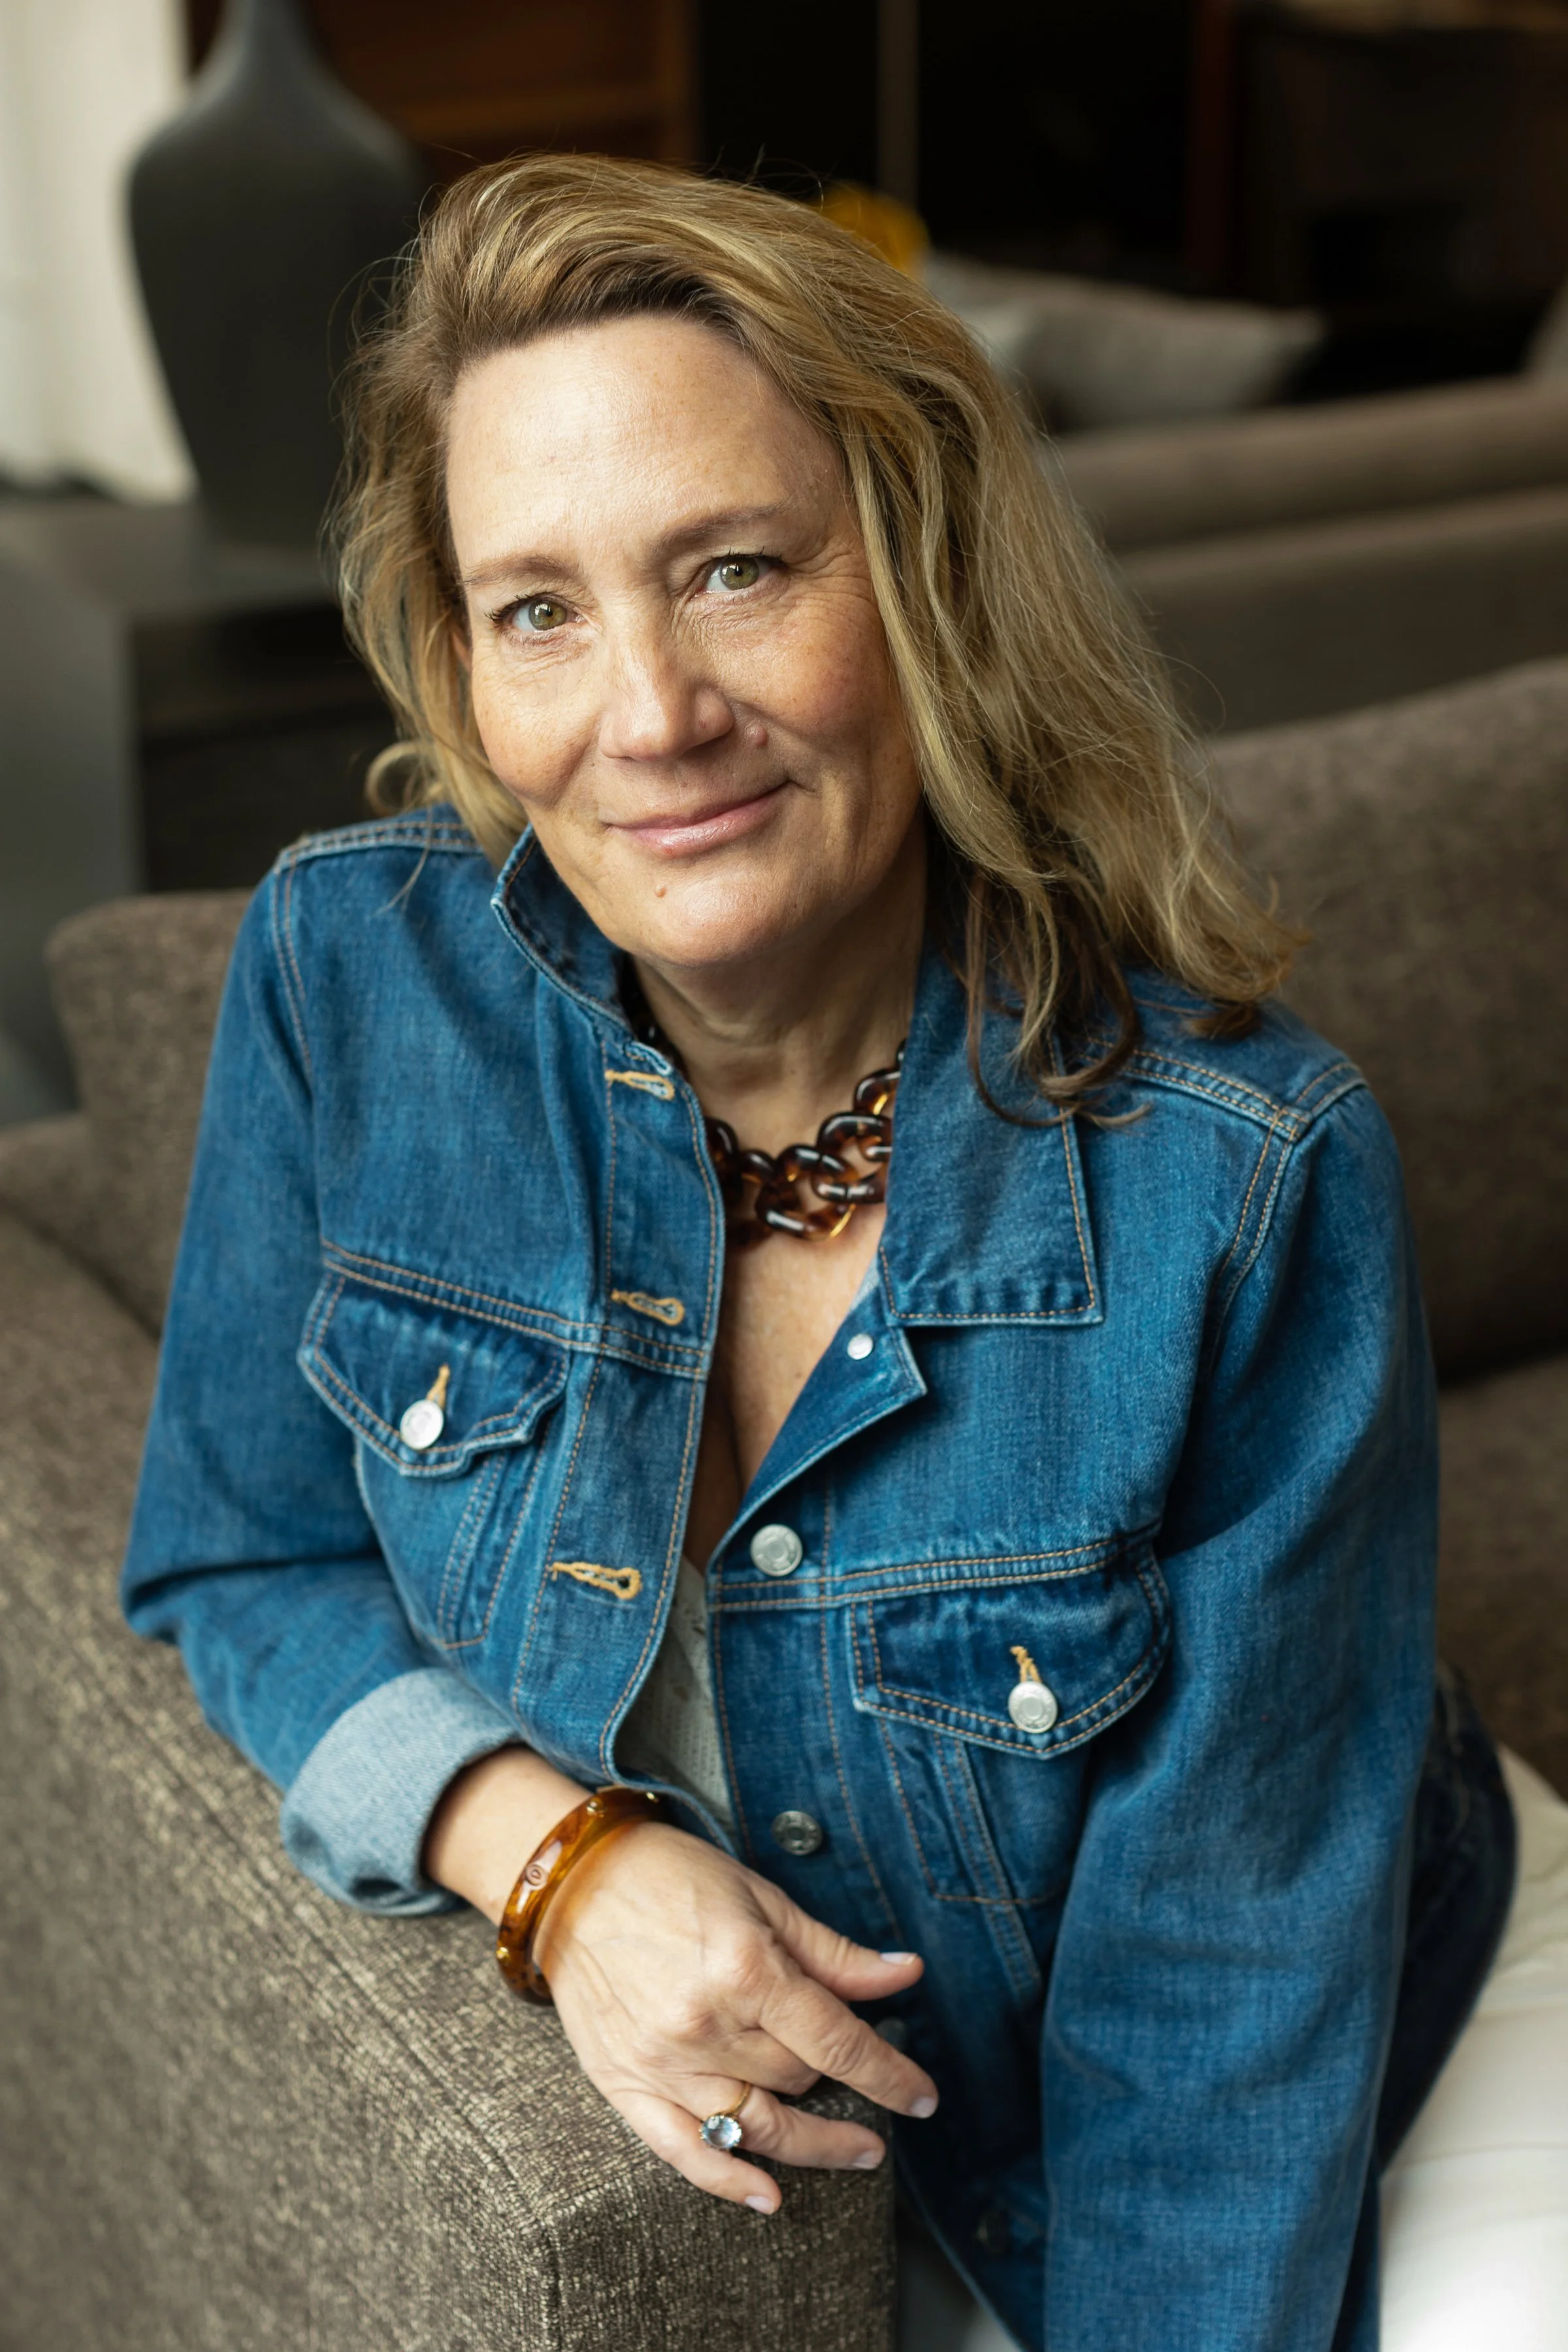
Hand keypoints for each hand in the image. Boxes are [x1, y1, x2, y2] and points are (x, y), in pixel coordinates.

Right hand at [535, 1817, 935, 2212]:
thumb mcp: (763, 1899)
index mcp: (746, 1970)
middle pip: (799, 2079)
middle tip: (863, 2075)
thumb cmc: (673, 1878)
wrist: (576, 1883)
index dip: (890, 2075)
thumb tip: (905, 1974)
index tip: (924, 2098)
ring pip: (757, 2126)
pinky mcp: (625, 2086)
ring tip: (858, 2152)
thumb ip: (833, 1953)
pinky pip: (684, 2152)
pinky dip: (729, 2183)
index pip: (838, 2042)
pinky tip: (770, 2198)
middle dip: (841, 2080)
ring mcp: (663, 2064)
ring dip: (814, 2147)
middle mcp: (706, 2026)